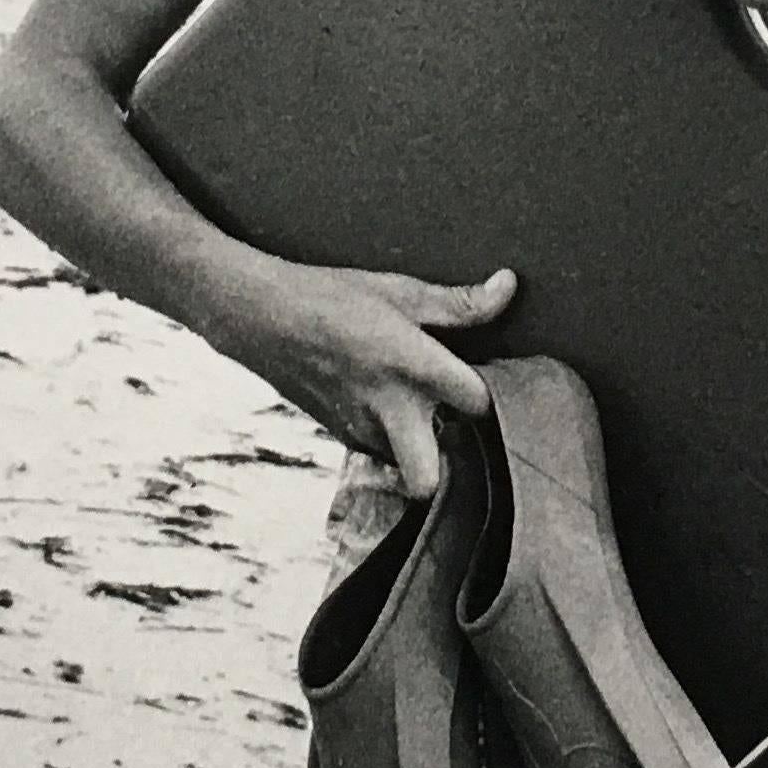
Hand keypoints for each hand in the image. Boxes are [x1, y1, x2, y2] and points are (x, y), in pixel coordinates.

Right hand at [221, 257, 517, 493]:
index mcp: (412, 368)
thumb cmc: (333, 297)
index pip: (479, 405)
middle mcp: (388, 410)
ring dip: (419, 448)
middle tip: (456, 425)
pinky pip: (379, 451)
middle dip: (449, 465)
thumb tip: (506, 287)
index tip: (488, 379)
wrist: (261, 316)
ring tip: (422, 411)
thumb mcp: (400, 292)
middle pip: (428, 480)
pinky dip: (390, 437)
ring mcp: (359, 429)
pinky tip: (386, 404)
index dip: (493, 394)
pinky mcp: (339, 434)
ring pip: (404, 468)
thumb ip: (458, 303)